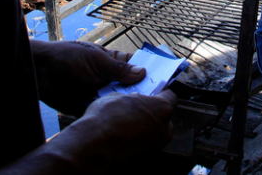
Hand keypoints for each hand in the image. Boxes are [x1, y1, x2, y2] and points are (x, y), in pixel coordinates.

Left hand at [31, 39, 146, 114]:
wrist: (40, 72)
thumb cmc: (67, 57)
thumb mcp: (96, 60)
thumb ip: (119, 69)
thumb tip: (143, 73)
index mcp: (112, 62)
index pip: (137, 66)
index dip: (150, 72)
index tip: (165, 80)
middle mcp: (108, 78)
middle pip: (131, 87)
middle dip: (140, 93)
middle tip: (153, 100)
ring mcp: (100, 94)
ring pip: (119, 102)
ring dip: (126, 105)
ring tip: (140, 111)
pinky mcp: (89, 108)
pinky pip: (105, 113)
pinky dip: (111, 116)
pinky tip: (121, 119)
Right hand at [60, 90, 176, 171]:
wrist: (90, 150)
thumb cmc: (102, 121)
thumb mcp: (116, 98)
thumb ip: (132, 100)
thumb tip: (133, 101)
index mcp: (161, 109)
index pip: (170, 97)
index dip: (160, 96)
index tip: (153, 97)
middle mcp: (164, 131)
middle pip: (164, 121)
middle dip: (152, 118)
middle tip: (135, 117)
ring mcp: (156, 151)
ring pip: (155, 139)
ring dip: (145, 136)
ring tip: (126, 135)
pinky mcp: (146, 166)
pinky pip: (146, 154)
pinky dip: (138, 151)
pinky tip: (122, 149)